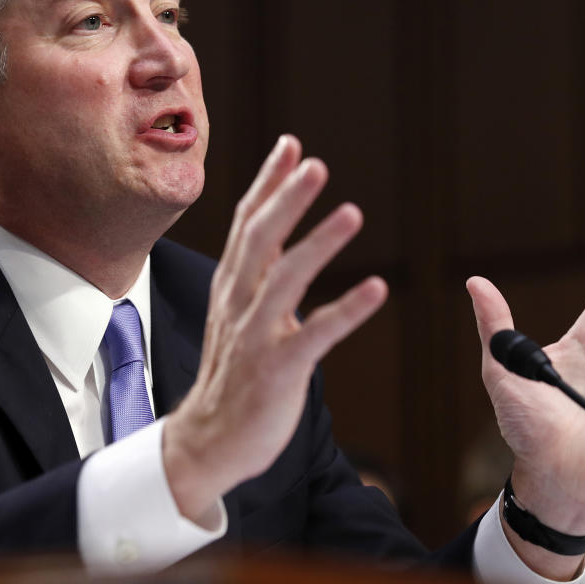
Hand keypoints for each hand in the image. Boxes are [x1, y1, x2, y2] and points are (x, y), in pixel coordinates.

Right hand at [163, 135, 387, 519]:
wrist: (208, 440)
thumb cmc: (232, 374)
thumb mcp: (238, 312)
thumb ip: (257, 269)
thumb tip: (273, 225)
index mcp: (232, 286)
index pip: (248, 223)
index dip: (269, 182)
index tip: (291, 143)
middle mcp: (240, 303)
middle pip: (260, 240)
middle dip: (287, 199)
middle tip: (315, 164)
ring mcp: (256, 336)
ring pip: (285, 280)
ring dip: (318, 243)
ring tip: (352, 212)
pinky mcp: (278, 371)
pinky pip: (314, 336)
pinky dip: (345, 311)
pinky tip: (376, 289)